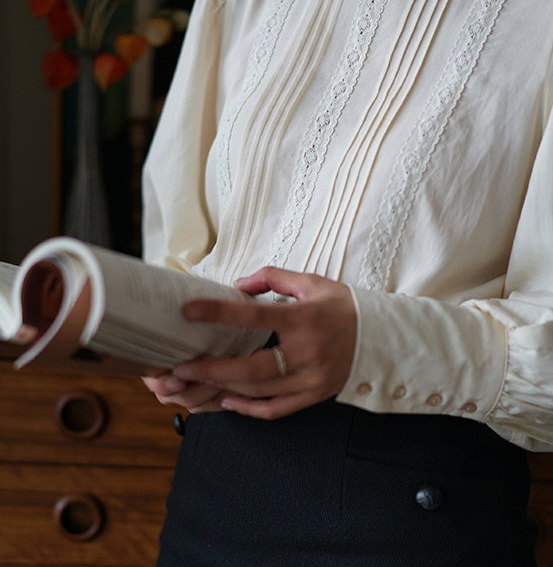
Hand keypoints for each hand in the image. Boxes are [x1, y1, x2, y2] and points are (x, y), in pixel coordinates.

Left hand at [152, 267, 356, 419]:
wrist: (382, 337)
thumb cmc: (342, 306)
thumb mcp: (312, 282)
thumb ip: (273, 278)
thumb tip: (239, 284)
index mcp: (303, 319)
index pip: (253, 316)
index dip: (218, 313)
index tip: (189, 311)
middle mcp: (306, 352)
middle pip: (251, 367)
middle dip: (211, 369)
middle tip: (180, 366)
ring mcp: (311, 379)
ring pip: (260, 390)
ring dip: (224, 388)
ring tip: (195, 382)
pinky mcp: (315, 396)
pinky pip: (277, 409)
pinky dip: (250, 409)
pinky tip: (228, 401)